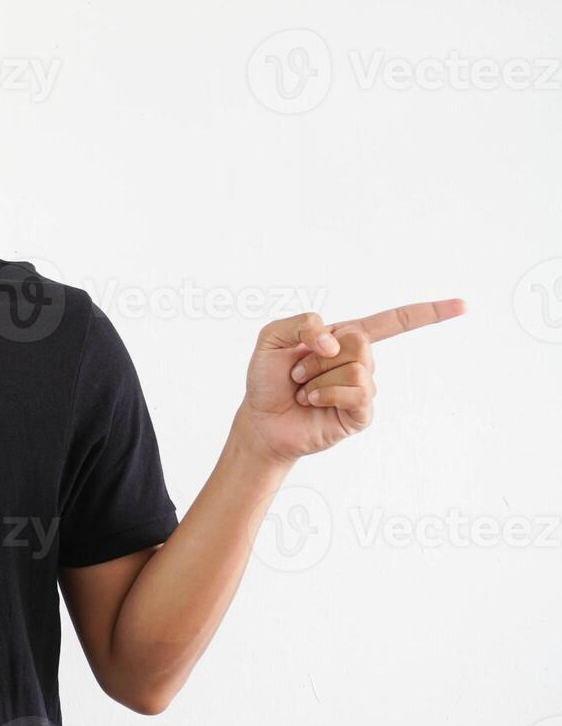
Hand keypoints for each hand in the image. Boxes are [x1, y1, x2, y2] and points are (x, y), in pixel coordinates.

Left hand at [237, 298, 466, 464]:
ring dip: (318, 377)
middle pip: (361, 341)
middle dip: (319, 354)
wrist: (261, 419)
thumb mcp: (272, 338)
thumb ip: (301, 323)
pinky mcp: (362, 414)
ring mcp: (364, 389)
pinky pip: (358, 392)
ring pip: (357, 368)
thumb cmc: (268, 379)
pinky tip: (313, 400)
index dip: (428, 313)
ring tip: (304, 388)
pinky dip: (327, 393)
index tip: (464, 305)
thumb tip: (335, 340)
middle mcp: (361, 361)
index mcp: (345, 337)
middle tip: (299, 371)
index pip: (394, 321)